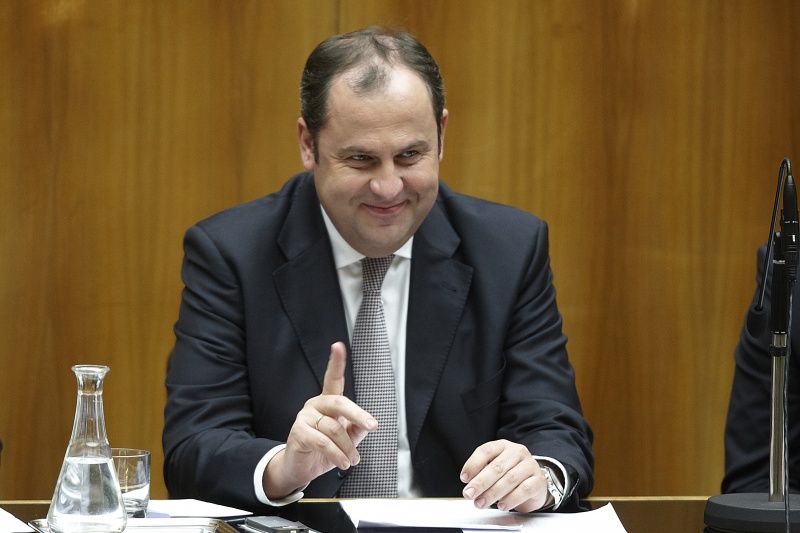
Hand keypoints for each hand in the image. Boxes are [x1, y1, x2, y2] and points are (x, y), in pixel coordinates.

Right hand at [262, 342, 377, 498]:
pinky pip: (323, 442)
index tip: (338, 346)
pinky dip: (337, 454)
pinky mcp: (299, 432)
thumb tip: (368, 424)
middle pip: (339, 402)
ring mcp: (305, 417)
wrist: (301, 469)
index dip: (336, 362)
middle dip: (358, 415)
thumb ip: (357, 429)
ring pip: (334, 428)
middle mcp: (315, 405)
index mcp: (328, 402)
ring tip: (354, 459)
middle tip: (372, 426)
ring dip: (348, 447)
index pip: (333, 378)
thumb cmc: (323, 451)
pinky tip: (343, 462)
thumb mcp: (347, 440)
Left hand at [460, 439, 549, 511]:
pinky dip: (511, 499)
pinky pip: (524, 490)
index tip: (464, 479)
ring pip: (509, 479)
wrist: (535, 484)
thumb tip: (470, 484)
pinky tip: (502, 505)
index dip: (473, 464)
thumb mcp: (495, 469)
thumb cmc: (510, 475)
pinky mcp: (538, 480)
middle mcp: (517, 452)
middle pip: (496, 466)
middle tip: (469, 494)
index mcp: (503, 446)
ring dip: (492, 493)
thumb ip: (482, 473)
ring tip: (481, 503)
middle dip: (480, 483)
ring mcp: (530, 465)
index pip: (486, 451)